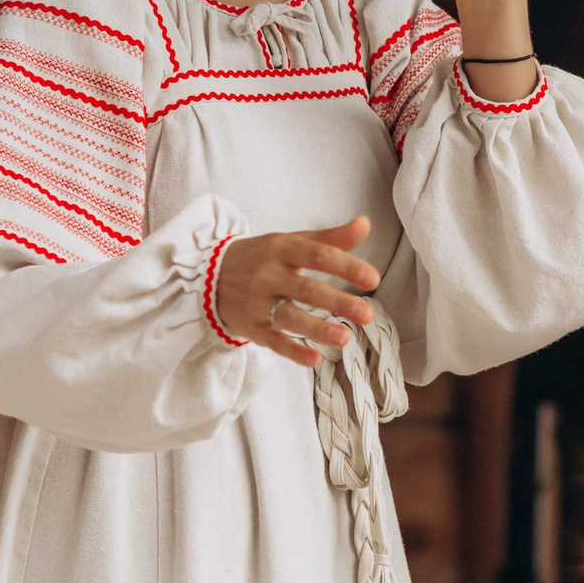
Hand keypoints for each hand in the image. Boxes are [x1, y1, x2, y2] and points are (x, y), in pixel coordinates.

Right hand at [214, 215, 381, 367]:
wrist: (210, 276)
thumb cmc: (263, 257)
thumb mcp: (293, 241)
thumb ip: (330, 238)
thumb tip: (365, 223)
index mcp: (283, 248)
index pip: (318, 255)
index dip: (346, 266)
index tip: (373, 278)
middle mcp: (269, 275)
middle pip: (307, 289)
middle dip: (338, 302)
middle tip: (368, 314)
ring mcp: (258, 303)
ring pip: (290, 317)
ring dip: (317, 329)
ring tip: (346, 338)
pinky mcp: (252, 327)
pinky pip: (273, 341)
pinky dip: (293, 352)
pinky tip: (315, 359)